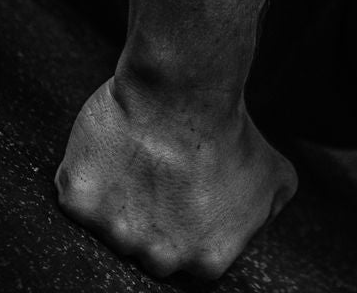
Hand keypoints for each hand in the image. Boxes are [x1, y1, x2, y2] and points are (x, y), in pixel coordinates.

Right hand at [55, 77, 297, 277]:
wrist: (187, 94)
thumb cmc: (234, 133)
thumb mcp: (278, 180)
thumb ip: (262, 218)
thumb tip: (249, 229)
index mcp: (210, 261)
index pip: (193, 258)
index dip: (191, 225)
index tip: (190, 195)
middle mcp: (162, 259)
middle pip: (149, 250)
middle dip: (156, 220)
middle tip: (167, 178)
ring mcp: (116, 235)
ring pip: (110, 228)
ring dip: (122, 202)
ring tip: (143, 162)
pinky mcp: (80, 205)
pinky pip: (79, 199)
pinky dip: (92, 178)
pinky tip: (116, 154)